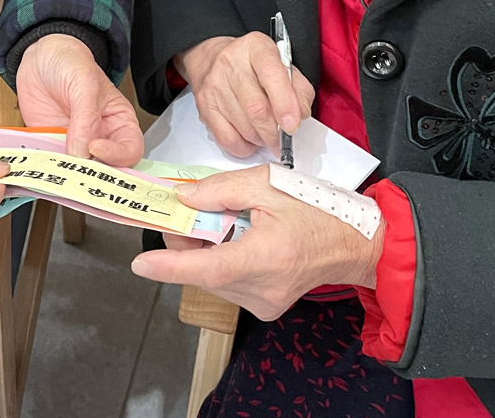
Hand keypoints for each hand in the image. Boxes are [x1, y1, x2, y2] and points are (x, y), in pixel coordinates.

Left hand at [15, 33, 143, 165]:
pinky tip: (40, 166)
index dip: (117, 155)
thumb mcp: (84, 83)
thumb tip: (83, 149)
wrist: (39, 57)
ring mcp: (74, 144)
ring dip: (68, 175)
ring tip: (57, 172)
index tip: (95, 147)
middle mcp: (100, 137)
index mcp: (119, 122)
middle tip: (77, 169)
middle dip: (94, 174)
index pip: (130, 150)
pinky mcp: (51, 146)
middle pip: (106, 169)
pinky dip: (46, 169)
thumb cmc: (70, 62)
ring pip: (78, 172)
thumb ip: (86, 117)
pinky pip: (52, 165)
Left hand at [129, 167, 384, 320]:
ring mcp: (263, 304)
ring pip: (213, 279)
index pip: (209, 268)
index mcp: (266, 257)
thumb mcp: (268, 185)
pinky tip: (235, 241)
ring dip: (204, 252)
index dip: (171, 266)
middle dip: (186, 244)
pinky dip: (221, 263)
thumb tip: (184, 198)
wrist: (354, 244)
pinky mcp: (265, 309)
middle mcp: (262, 289)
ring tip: (218, 222)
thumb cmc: (316, 209)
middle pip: (205, 271)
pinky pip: (228, 285)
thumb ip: (222, 190)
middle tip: (183, 214)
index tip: (141, 265)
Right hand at [176, 33, 315, 155]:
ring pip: (244, 128)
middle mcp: (231, 63)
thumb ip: (299, 88)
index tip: (293, 125)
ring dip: (262, 139)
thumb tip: (300, 115)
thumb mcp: (283, 65)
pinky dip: (245, 147)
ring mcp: (214, 86)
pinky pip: (228, 139)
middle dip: (275, 132)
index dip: (285, 104)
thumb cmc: (253, 66)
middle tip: (285, 140)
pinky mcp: (204, 107)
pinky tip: (251, 139)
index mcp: (256, 48)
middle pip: (256, 109)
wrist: (212, 60)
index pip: (272, 74)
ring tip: (268, 135)